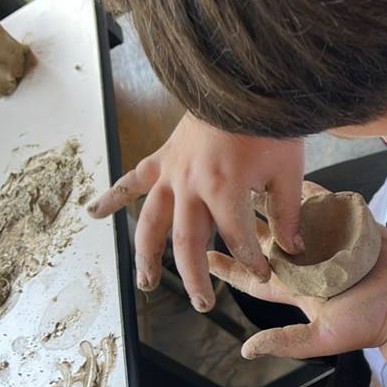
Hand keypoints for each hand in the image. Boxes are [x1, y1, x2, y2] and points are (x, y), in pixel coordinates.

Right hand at [86, 112, 304, 311]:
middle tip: (204, 304)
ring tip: (146, 283)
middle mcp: (191, 186)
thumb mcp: (288, 170)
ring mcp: (171, 172)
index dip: (252, 261)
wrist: (244, 82)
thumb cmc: (270, 125)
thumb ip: (288, 213)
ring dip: (146, 255)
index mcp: (225, 189)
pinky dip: (111, 196)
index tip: (264, 274)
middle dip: (195, 278)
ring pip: (152, 222)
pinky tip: (92, 213)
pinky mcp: (163, 157)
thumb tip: (294, 248)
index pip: (238, 239)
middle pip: (187, 243)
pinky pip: (132, 180)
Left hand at [206, 182, 386, 358]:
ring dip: (275, 202)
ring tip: (251, 181)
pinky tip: (295, 175)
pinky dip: (313, 190)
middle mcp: (308, 261)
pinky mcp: (352, 226)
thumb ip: (287, 340)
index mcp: (297, 287)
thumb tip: (246, 349)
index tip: (204, 255)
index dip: (231, 266)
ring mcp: (330, 241)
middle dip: (246, 224)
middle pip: (269, 240)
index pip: (256, 276)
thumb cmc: (368, 323)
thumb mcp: (324, 336)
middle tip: (222, 202)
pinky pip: (329, 204)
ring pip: (295, 217)